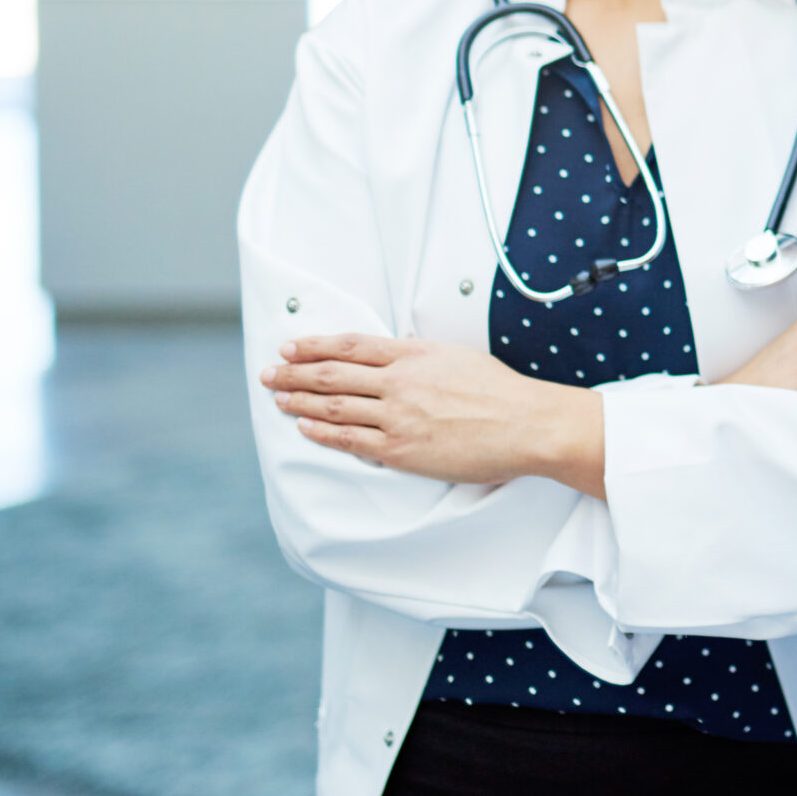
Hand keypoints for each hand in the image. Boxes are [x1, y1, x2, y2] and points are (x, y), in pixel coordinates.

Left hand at [260, 335, 600, 493]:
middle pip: (332, 374)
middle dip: (294, 374)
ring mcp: (398, 416)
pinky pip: (350, 439)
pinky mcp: (402, 449)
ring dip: (300, 402)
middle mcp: (401, 381)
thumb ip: (422, 358)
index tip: (291, 347)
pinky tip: (305, 427)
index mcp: (415, 354)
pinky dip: (322, 432)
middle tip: (269, 374)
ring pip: (335, 406)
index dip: (315, 346)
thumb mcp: (458, 357)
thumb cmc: (502, 392)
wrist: (527, 425)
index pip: (351, 345)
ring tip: (279, 399)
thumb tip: (397, 359)